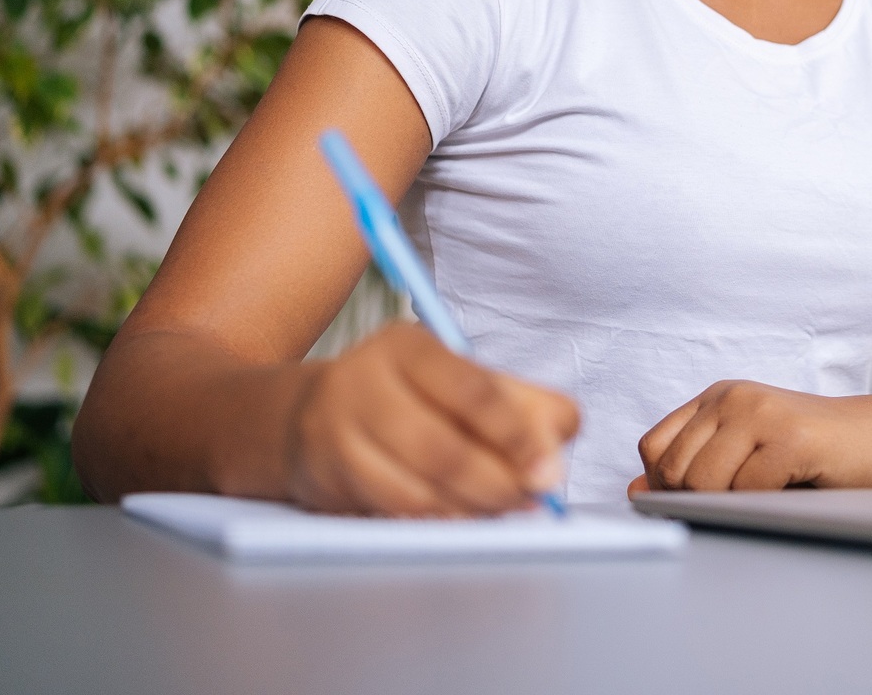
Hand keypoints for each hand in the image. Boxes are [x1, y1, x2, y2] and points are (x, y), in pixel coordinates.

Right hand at [284, 322, 577, 515]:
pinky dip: (437, 524)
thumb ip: (523, 404)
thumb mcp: (462, 381)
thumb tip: (562, 438)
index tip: (549, 473)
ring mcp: (339, 434)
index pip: (473, 391)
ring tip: (501, 512)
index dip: (517, 436)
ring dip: (471, 511)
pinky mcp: (329, 481)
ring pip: (418, 491)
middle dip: (498, 485)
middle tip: (531, 502)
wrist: (309, 418)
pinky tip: (461, 520)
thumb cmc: (409, 398)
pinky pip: (395, 514)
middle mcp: (364, 382)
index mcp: (408, 346)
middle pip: (443, 449)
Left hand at [631, 381, 871, 494]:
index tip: (701, 500)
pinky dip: (762, 506)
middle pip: (673, 470)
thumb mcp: (745, 456)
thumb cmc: (815, 455)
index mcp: (717, 398)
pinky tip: (790, 490)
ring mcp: (761, 412)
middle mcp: (733, 397)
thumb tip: (635, 491)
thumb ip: (693, 468)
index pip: (653, 448)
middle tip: (740, 503)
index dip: (665, 485)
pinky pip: (746, 492)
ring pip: (703, 483)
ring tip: (766, 495)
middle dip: (696, 501)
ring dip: (731, 505)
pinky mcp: (790, 437)